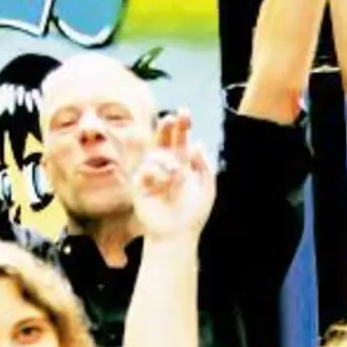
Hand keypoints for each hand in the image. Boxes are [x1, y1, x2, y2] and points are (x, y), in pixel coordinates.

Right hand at [134, 109, 214, 243]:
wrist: (177, 234)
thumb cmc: (194, 214)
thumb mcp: (207, 188)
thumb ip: (204, 166)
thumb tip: (198, 143)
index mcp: (183, 163)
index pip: (181, 139)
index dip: (182, 125)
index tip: (184, 112)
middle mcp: (165, 165)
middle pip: (163, 139)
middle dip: (166, 127)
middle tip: (170, 119)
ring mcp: (151, 174)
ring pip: (155, 155)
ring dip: (166, 160)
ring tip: (176, 173)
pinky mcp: (139, 185)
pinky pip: (144, 170)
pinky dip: (156, 174)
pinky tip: (165, 182)